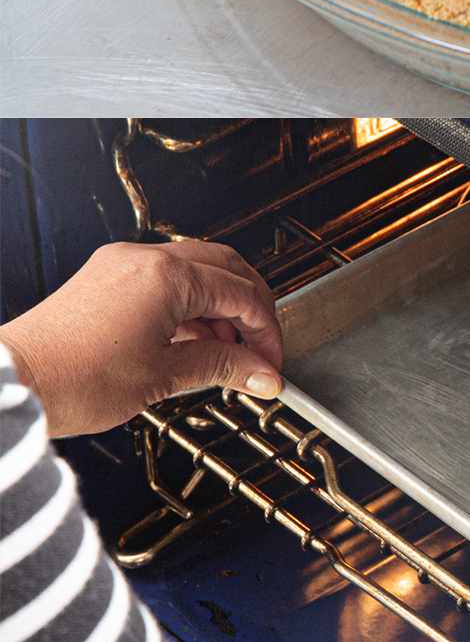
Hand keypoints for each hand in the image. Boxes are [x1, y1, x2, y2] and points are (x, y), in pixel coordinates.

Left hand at [0, 241, 283, 436]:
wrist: (14, 383)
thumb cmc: (75, 379)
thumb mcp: (163, 376)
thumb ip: (223, 368)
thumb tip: (263, 374)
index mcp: (167, 277)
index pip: (242, 294)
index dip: (266, 332)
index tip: (272, 362)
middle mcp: (146, 258)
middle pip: (226, 268)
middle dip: (250, 308)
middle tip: (261, 347)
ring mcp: (123, 263)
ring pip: (195, 270)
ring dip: (219, 307)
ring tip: (225, 353)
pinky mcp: (106, 276)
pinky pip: (164, 278)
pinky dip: (187, 305)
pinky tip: (191, 341)